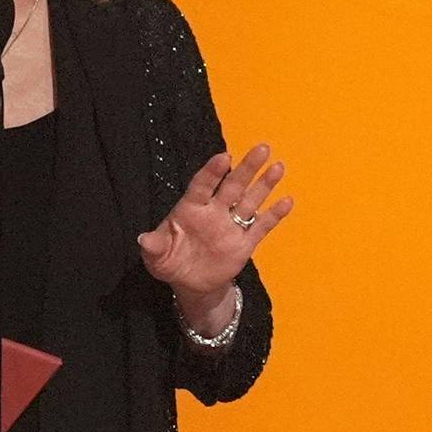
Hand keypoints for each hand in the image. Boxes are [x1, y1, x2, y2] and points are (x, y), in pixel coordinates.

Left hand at [137, 143, 292, 303]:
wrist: (189, 283)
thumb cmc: (169, 261)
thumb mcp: (156, 256)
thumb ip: (153, 246)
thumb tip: (143, 239)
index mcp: (190, 209)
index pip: (202, 185)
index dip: (212, 172)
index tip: (224, 157)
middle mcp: (213, 212)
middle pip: (232, 186)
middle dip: (246, 168)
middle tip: (261, 148)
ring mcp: (230, 226)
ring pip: (250, 201)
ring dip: (264, 185)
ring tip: (277, 166)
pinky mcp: (244, 243)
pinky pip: (261, 227)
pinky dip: (274, 215)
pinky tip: (287, 201)